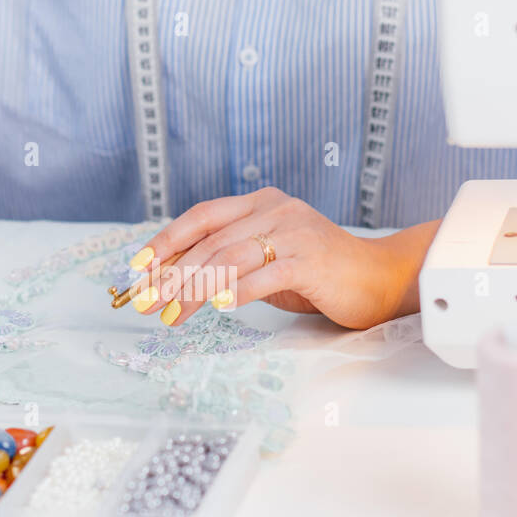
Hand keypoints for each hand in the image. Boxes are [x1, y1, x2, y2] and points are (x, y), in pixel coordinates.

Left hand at [127, 187, 408, 329]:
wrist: (378, 279)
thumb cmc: (318, 274)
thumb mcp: (266, 259)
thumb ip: (230, 259)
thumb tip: (175, 277)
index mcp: (261, 202)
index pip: (202, 217)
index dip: (166, 241)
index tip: (138, 269)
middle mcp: (275, 209)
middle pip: (211, 241)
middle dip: (172, 275)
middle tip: (148, 303)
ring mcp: (295, 232)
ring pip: (231, 257)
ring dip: (195, 289)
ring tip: (173, 314)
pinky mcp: (311, 260)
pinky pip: (265, 275)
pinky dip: (238, 292)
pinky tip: (219, 308)